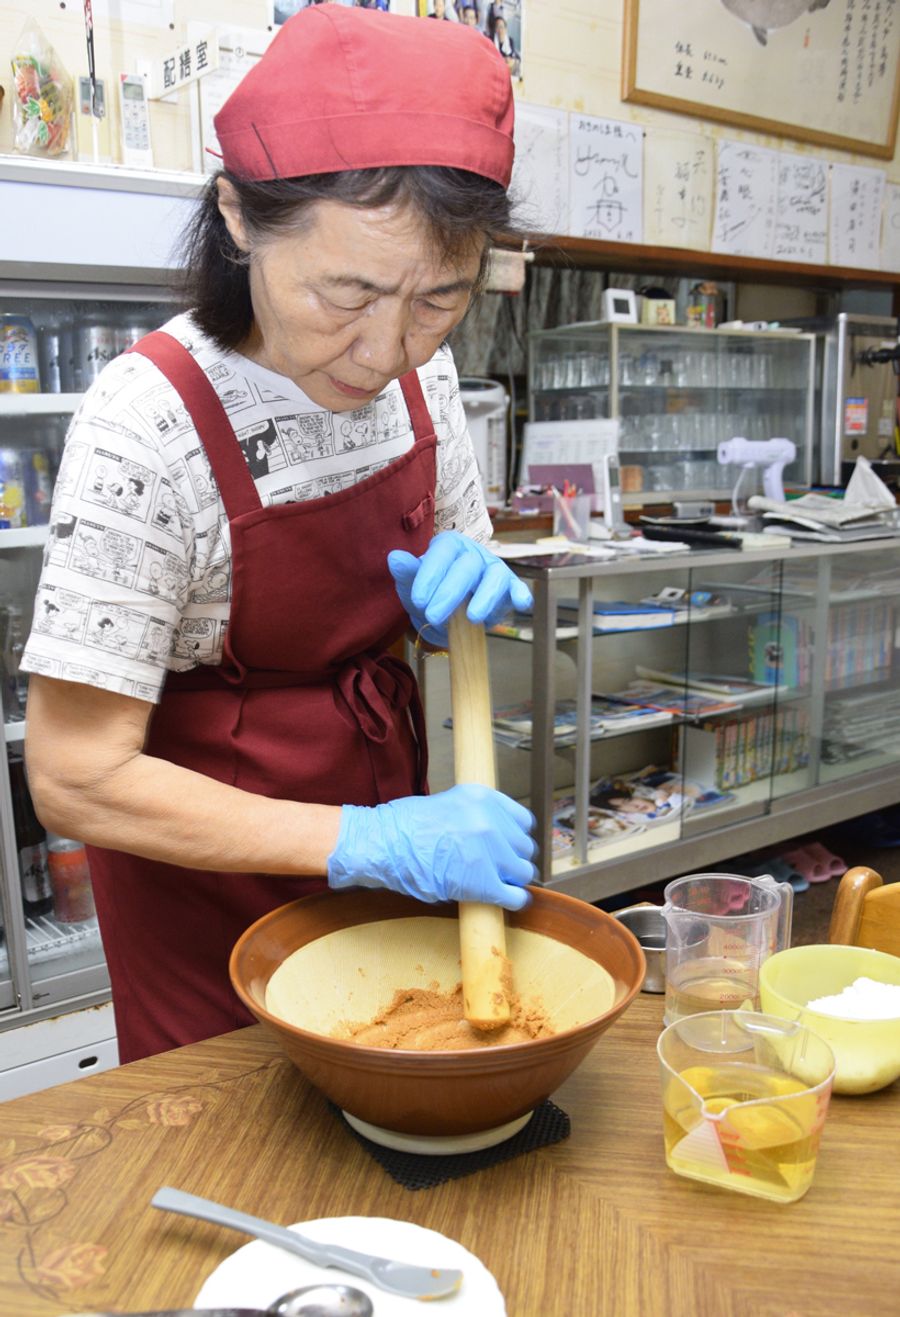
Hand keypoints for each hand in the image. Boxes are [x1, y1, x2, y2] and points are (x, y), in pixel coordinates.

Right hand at [326, 784, 536, 910]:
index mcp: (483, 797)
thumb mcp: (449, 803)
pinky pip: (515, 895)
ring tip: (495, 882)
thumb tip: (497, 834)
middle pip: (525, 847)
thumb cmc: (406, 826)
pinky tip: (505, 899)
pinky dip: (513, 900)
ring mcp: (490, 851)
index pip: (523, 821)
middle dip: (512, 859)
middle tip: (497, 867)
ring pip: (523, 871)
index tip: (507, 845)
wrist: (385, 845)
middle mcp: (491, 820)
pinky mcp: (483, 881)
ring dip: (511, 879)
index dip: (515, 836)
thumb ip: (477, 814)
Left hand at [387, 531, 532, 645]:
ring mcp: (493, 570)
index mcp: (449, 546)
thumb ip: (406, 574)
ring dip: (486, 597)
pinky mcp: (509, 589)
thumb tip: (394, 558)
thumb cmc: (429, 594)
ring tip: (473, 618)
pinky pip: (517, 589)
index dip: (430, 575)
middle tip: (433, 616)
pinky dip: (521, 594)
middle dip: (450, 592)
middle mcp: (473, 554)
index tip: (417, 600)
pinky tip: (521, 604)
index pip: (442, 553)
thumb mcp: (412, 586)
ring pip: (495, 576)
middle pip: (467, 566)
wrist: (446, 614)